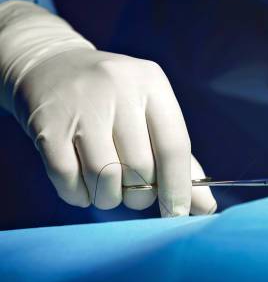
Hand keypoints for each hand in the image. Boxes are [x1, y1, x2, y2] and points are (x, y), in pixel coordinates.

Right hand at [0, 1, 215, 215]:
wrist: (50, 66)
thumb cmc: (114, 100)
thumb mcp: (150, 113)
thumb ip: (179, 160)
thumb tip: (205, 207)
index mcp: (152, 84)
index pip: (174, 146)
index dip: (178, 188)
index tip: (178, 215)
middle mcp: (119, 88)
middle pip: (139, 167)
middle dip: (139, 195)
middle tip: (134, 193)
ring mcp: (81, 105)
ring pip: (104, 177)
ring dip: (108, 197)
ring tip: (107, 188)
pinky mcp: (47, 124)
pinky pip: (68, 179)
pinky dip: (79, 195)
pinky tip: (82, 185)